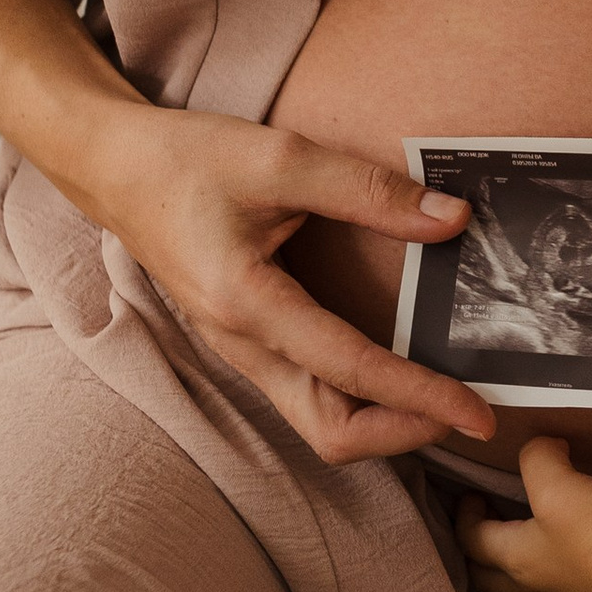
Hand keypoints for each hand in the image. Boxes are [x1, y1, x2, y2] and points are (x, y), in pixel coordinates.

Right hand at [84, 99, 496, 467]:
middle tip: (465, 410)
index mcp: (247, 304)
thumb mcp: (282, 159)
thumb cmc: (188, 160)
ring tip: (441, 395)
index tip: (477, 412)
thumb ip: (369, 191)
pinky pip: (308, 393)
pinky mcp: (247, 342)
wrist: (115, 168)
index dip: (422, 397)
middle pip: (330, 431)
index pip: (352, 371)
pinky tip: (397, 369)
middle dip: (403, 432)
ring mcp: (241, 350)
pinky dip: (359, 397)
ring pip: (318, 421)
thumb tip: (452, 220)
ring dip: (382, 421)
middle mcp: (242, 344)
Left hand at [460, 437, 591, 591]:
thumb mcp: (557, 480)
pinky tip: (577, 589)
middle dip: (480, 560)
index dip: (465, 517)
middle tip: (488, 534)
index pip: (473, 540)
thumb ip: (538, 458)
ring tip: (526, 570)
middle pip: (491, 584)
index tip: (471, 497)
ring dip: (520, 590)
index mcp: (517, 557)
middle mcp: (538, 588)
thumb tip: (542, 447)